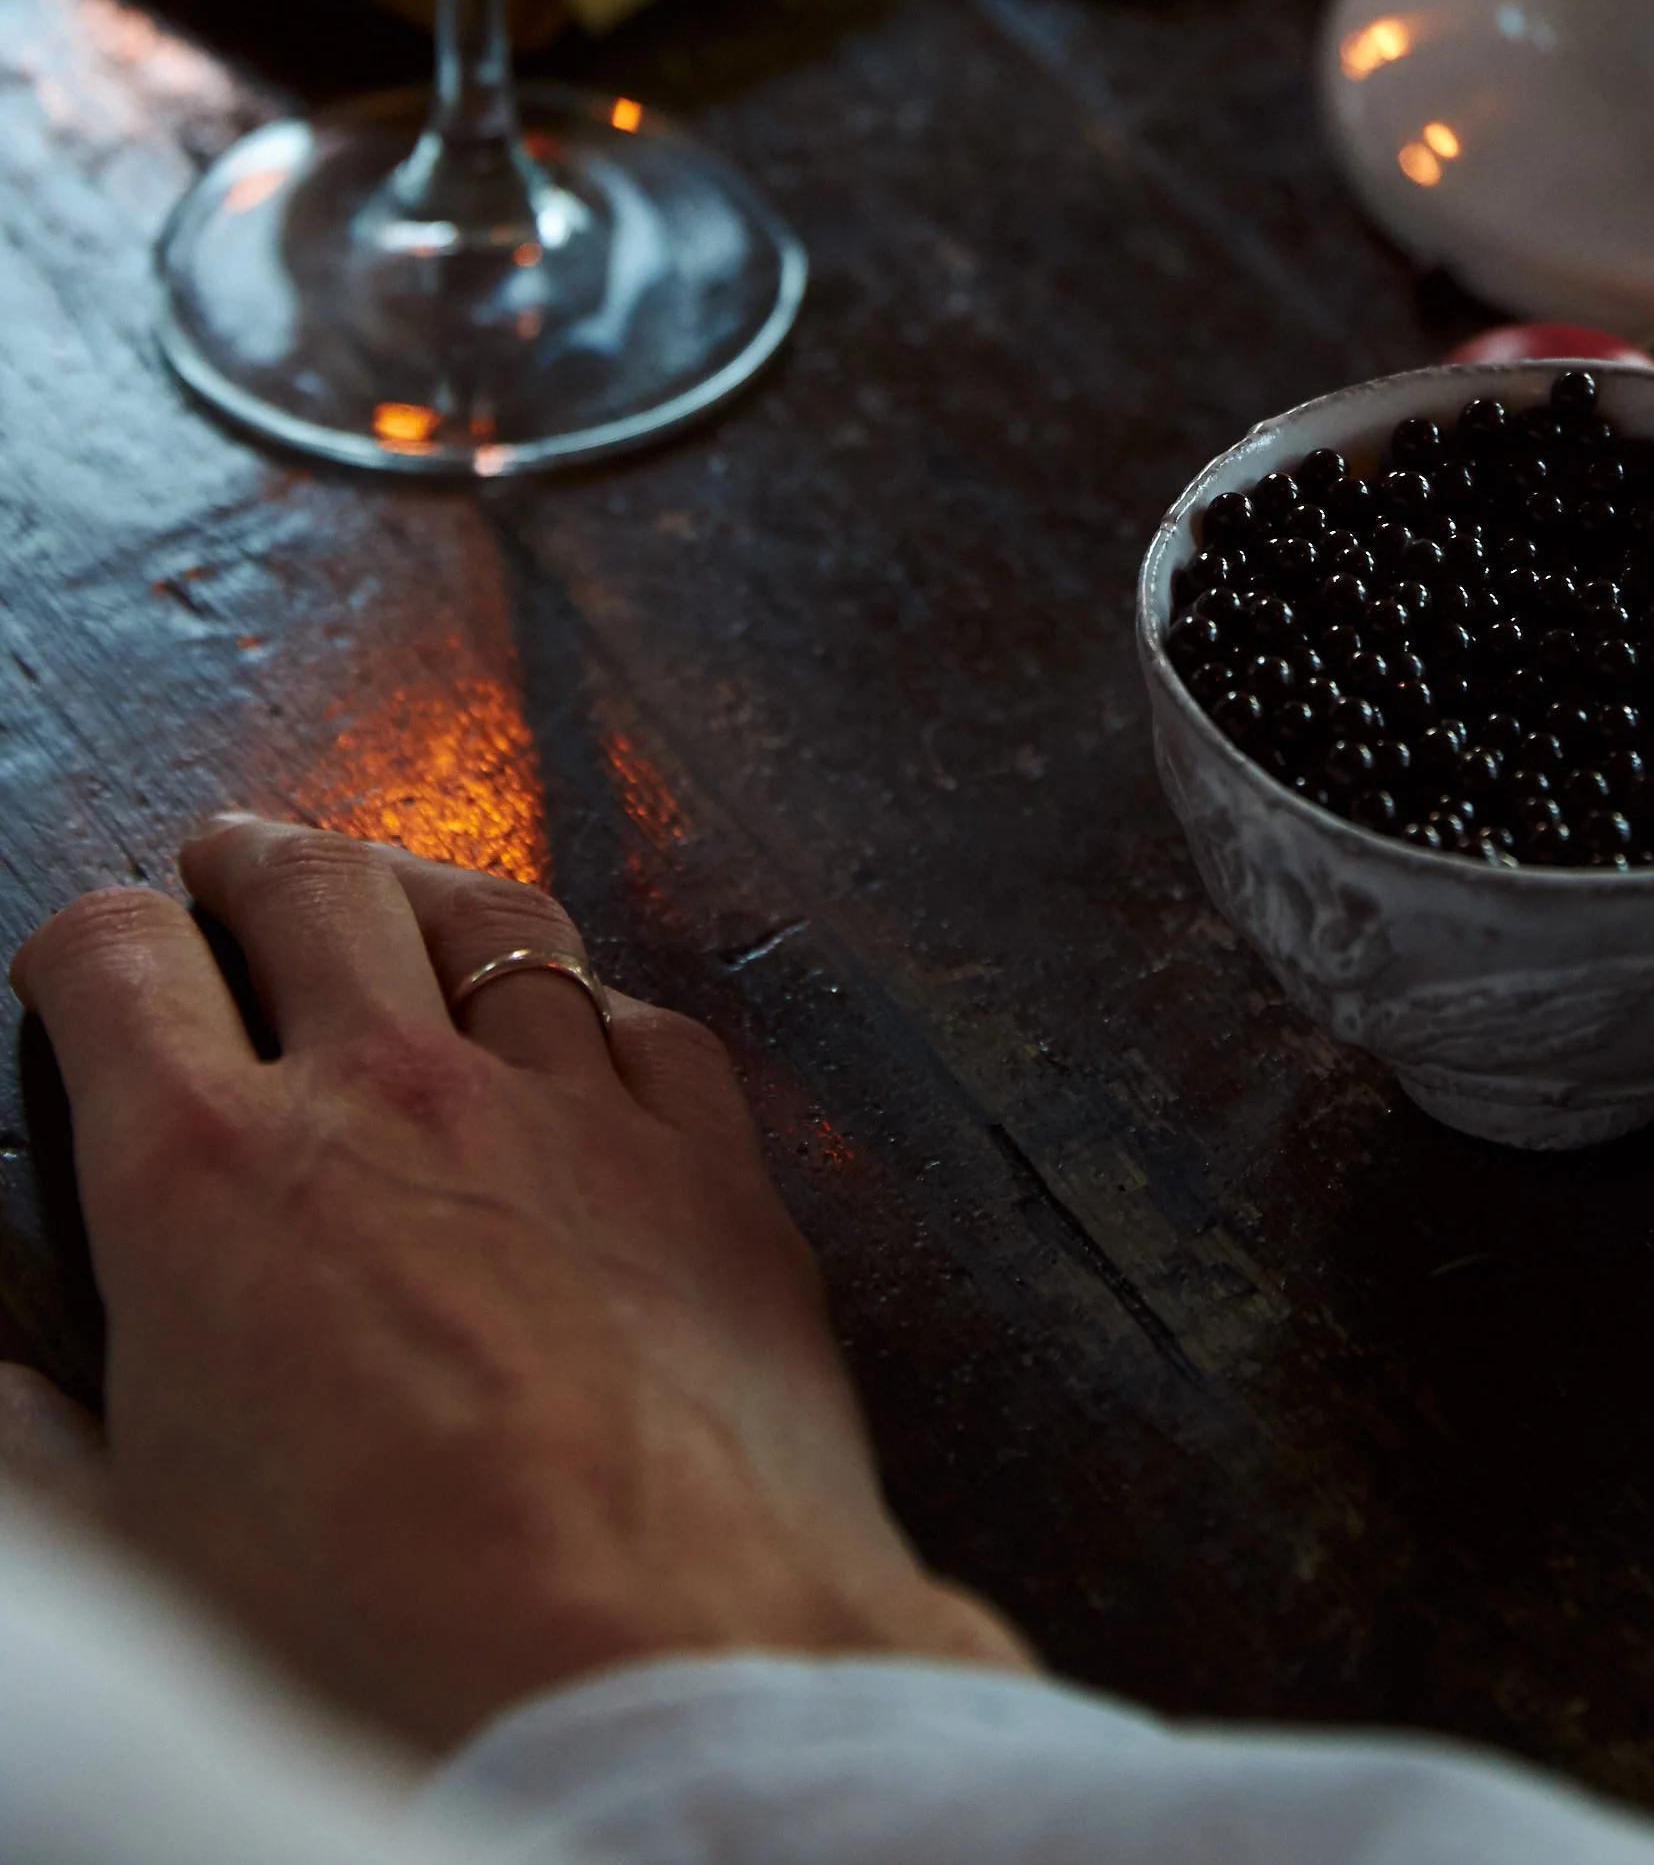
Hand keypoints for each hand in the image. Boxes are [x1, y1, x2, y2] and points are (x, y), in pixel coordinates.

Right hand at [5, 819, 1028, 1749]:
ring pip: (486, 915)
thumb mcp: (136, 1558)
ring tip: (388, 892)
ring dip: (416, 890)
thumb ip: (41, 1453)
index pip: (117, 964)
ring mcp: (564, 1110)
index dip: (84, 945)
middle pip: (308, 884)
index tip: (83, 963)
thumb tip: (6, 1403)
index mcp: (211, 1181)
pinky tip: (582, 1025)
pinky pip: (645, 1022)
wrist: (650, 1670)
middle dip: (247, 858)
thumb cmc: (375, 1643)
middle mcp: (386, 1098)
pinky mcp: (707, 1162)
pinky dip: (595, 1008)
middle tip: (227, 863)